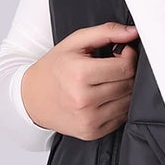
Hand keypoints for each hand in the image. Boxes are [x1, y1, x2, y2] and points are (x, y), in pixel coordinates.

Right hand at [20, 22, 139, 139]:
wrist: (32, 99)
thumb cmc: (54, 69)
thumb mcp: (75, 42)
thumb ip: (106, 32)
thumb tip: (132, 32)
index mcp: (79, 74)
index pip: (125, 68)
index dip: (129, 58)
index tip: (122, 54)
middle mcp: (84, 100)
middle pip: (128, 85)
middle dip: (126, 73)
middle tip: (112, 68)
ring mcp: (88, 119)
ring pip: (128, 103)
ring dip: (124, 91)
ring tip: (106, 82)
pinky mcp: (91, 132)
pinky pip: (121, 118)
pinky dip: (118, 106)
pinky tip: (104, 98)